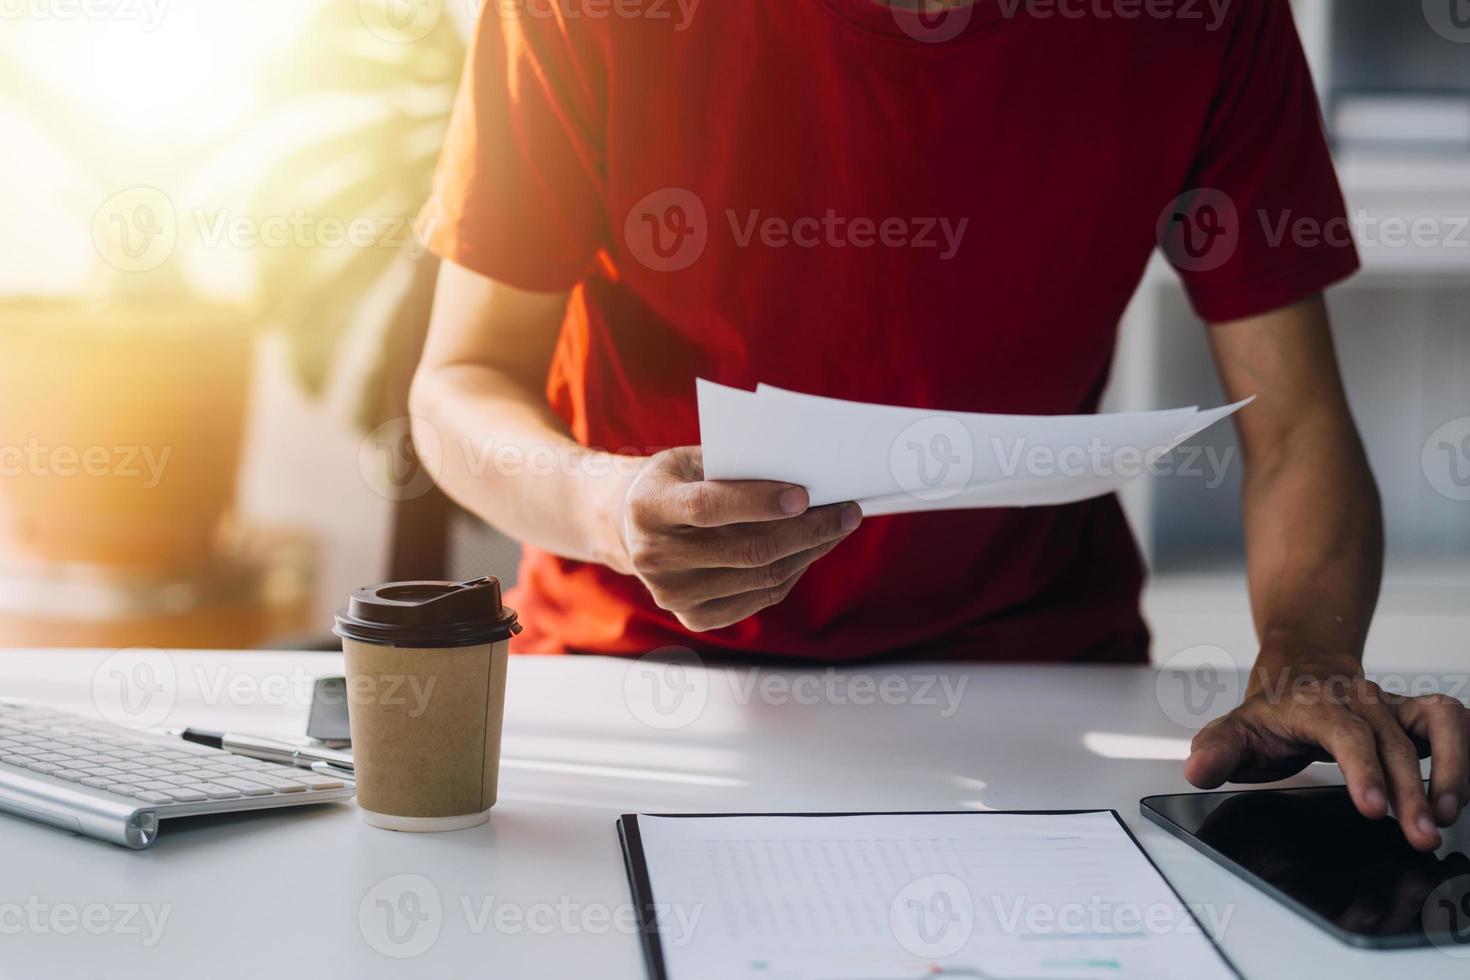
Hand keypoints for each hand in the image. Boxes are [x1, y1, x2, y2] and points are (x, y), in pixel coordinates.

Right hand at [611, 446, 860, 631]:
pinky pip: (760, 597)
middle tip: (846, 511)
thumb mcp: (690, 460)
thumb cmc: (674, 482)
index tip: (805, 495)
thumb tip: (805, 475)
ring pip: (761, 576)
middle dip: (806, 530)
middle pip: (746, 548)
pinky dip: (793, 573)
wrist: (631, 527)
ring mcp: (673, 594)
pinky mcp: (694, 617)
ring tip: (838, 528)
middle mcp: (654, 557)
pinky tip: (811, 551)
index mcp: (649, 508)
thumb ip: (734, 466)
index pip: (709, 507)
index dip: (759, 502)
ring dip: (809, 551)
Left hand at [1185, 658, 1469, 851]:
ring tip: (1445, 815)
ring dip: (1450, 768)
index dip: (1362, 769)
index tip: (1374, 809)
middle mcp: (1358, 700)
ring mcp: (1391, 705)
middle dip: (1409, 791)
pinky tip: (1456, 794)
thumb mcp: (1233, 729)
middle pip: (1392, 742)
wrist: (1301, 669)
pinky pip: (1451, 722)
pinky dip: (1463, 754)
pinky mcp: (1415, 714)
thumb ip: (1215, 751)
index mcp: (1313, 704)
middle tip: (1419, 836)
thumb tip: (1196, 770)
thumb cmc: (1271, 712)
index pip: (1343, 733)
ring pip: (1435, 724)